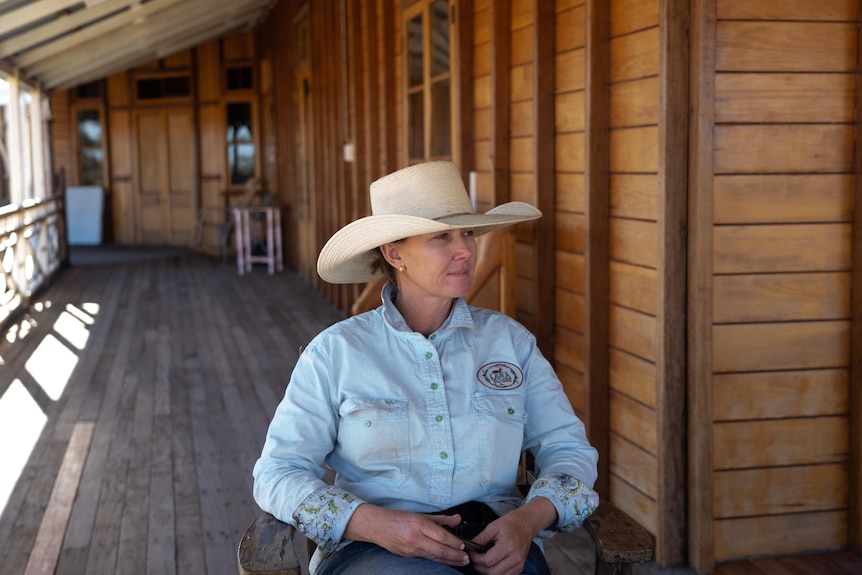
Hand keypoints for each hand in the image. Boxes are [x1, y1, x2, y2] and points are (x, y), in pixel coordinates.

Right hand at [344, 504, 469, 566]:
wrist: (376, 526)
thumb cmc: (398, 518)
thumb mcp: (420, 514)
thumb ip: (441, 519)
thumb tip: (458, 519)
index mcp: (418, 524)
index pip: (441, 535)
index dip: (454, 542)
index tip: (463, 546)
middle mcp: (415, 537)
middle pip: (439, 550)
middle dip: (455, 556)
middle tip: (467, 558)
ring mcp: (410, 549)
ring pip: (434, 557)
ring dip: (449, 561)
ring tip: (461, 562)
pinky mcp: (407, 556)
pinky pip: (426, 559)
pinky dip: (438, 561)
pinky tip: (446, 561)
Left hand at [467, 497, 556, 574]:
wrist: (527, 523)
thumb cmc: (511, 523)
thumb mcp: (493, 527)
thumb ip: (480, 539)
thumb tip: (470, 547)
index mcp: (508, 546)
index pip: (488, 561)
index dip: (476, 559)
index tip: (471, 554)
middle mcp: (515, 557)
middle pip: (492, 572)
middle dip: (479, 568)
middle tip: (474, 560)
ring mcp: (519, 564)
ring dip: (487, 572)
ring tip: (482, 563)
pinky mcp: (520, 567)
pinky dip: (496, 573)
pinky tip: (492, 565)